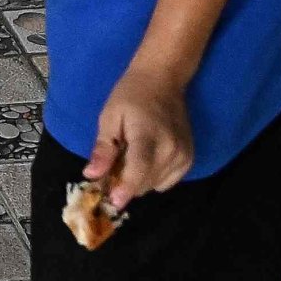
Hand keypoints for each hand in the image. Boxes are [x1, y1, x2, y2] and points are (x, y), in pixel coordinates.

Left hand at [87, 64, 194, 207]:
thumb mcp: (109, 117)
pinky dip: (154, 177)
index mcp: (147, 134)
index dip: (126, 189)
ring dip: (139, 180)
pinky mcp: (189, 158)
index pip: (139, 169)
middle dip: (125, 183)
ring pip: (154, 185)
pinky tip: (147, 159)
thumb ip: (103, 149)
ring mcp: (183, 154)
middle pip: (145, 182)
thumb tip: (91, 175)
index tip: (113, 202)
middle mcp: (171, 148)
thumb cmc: (131, 95)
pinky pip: (167, 182)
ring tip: (131, 157)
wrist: (163, 79)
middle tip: (113, 166)